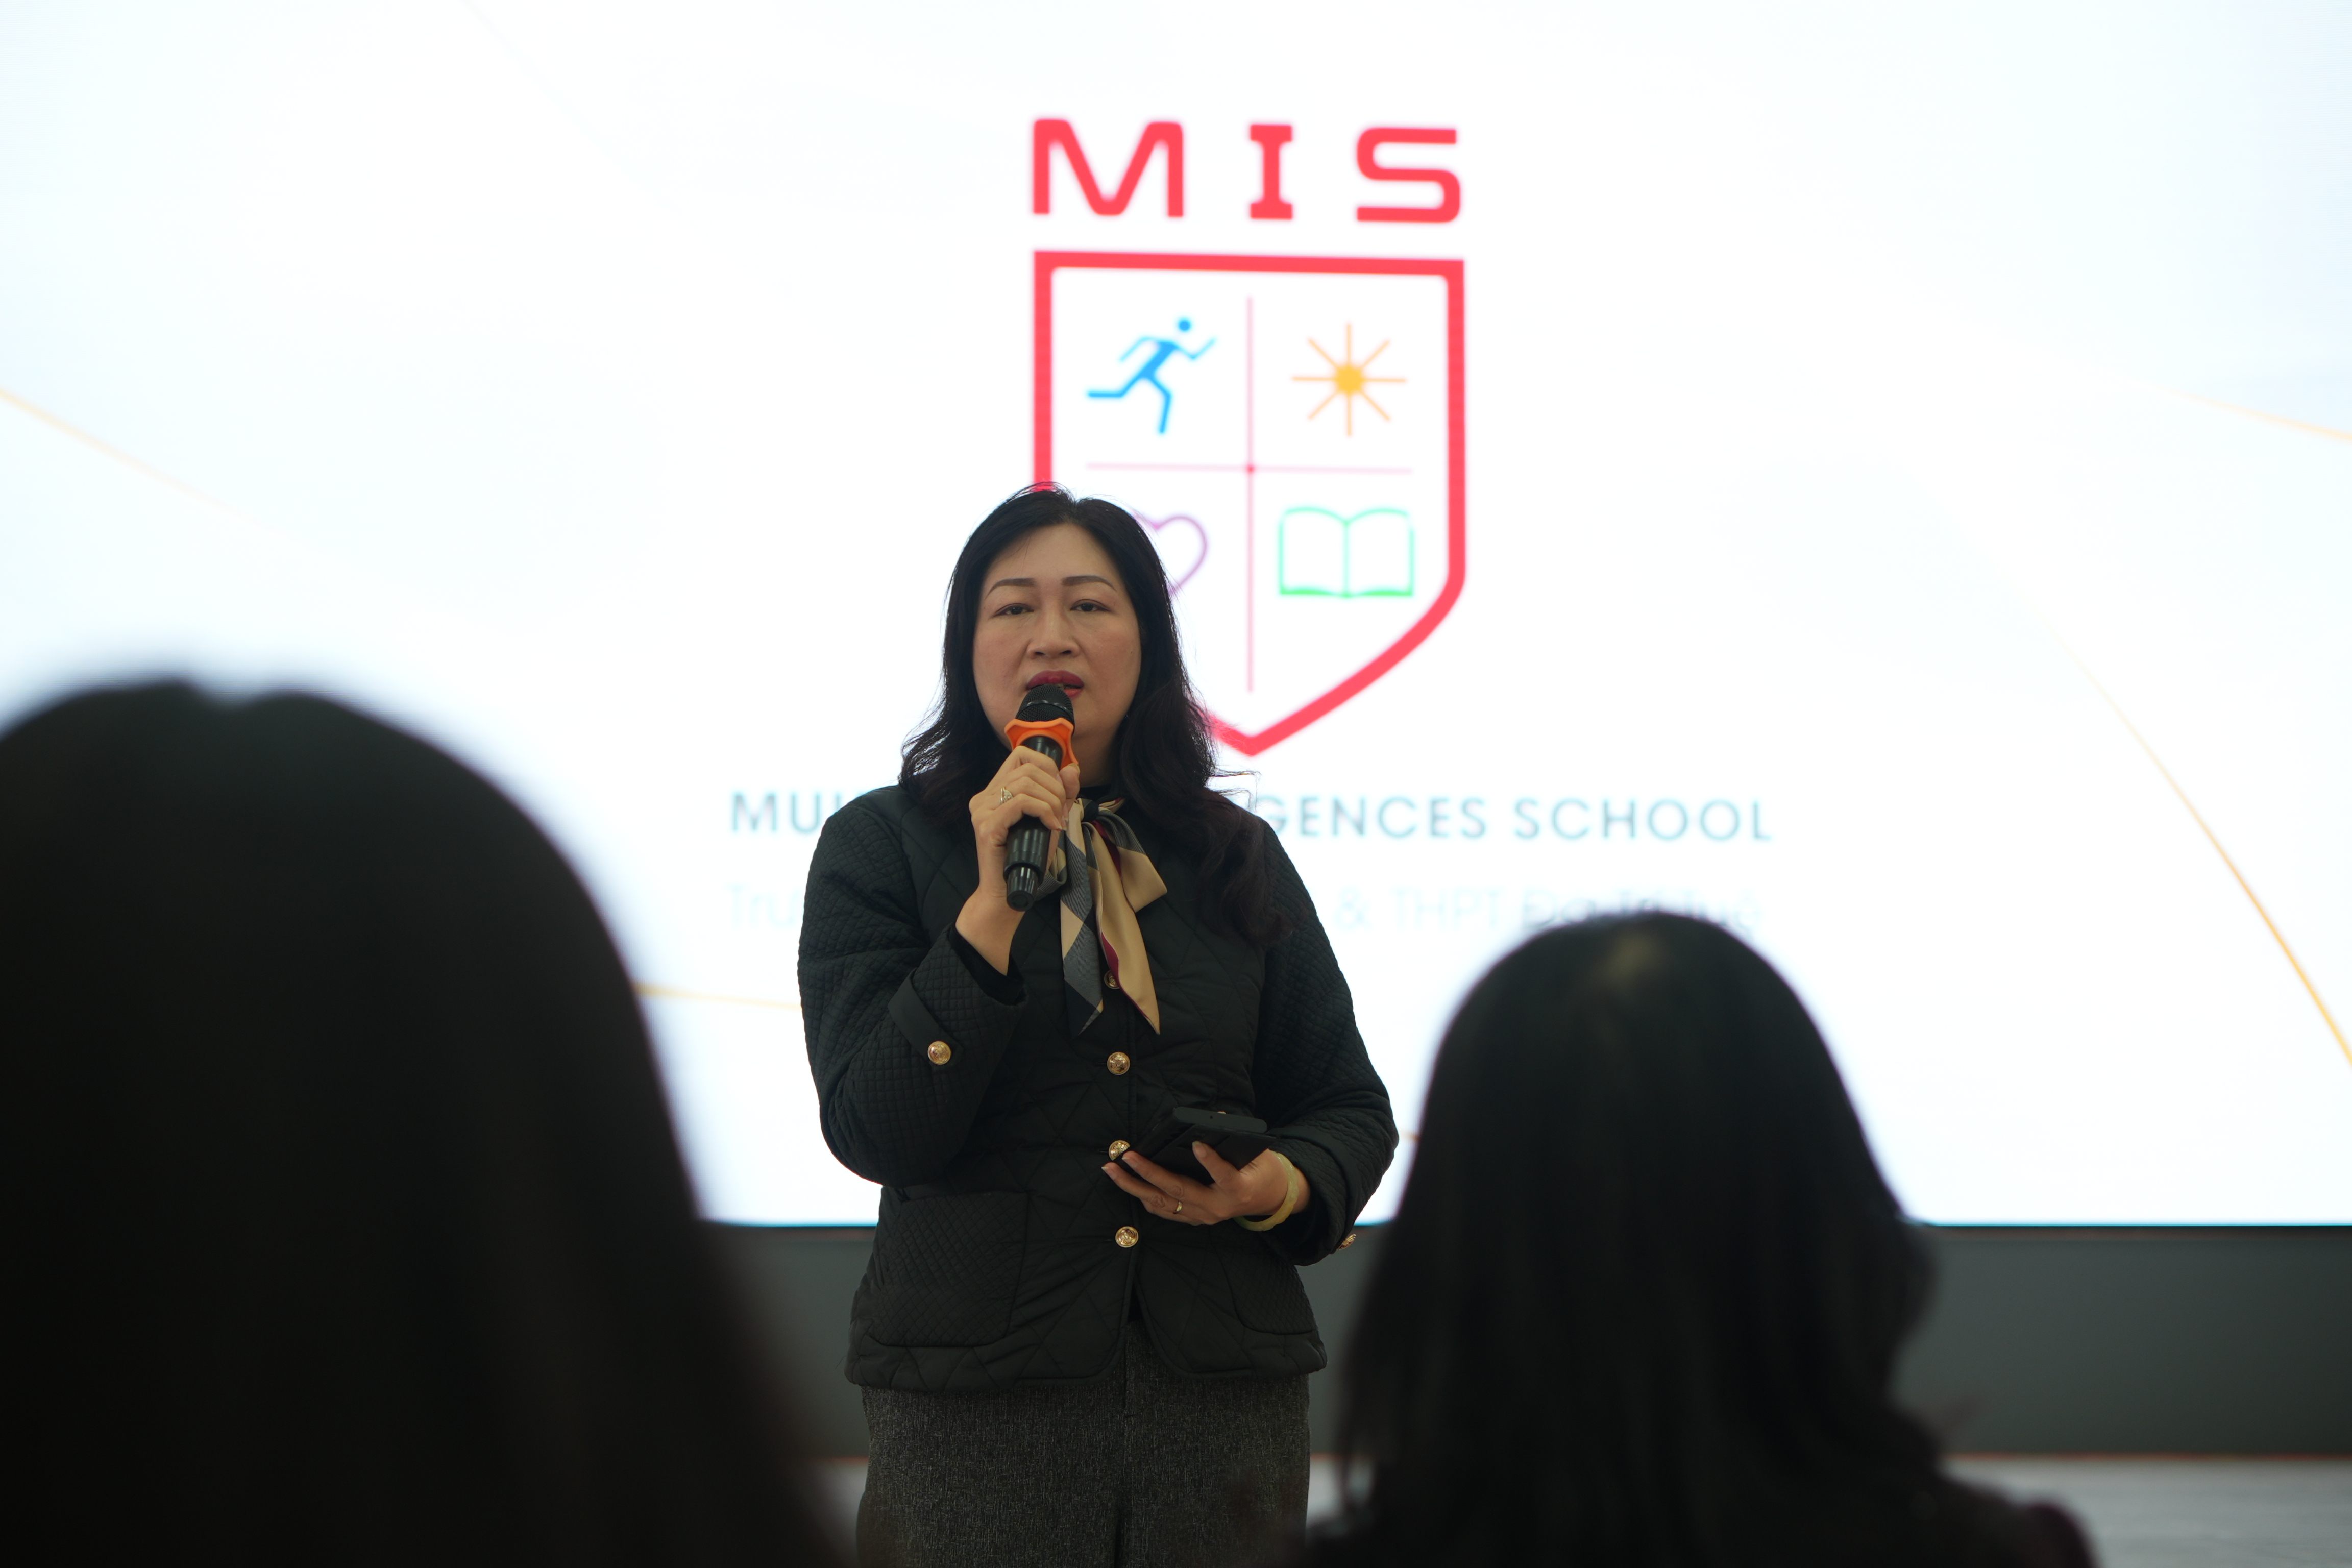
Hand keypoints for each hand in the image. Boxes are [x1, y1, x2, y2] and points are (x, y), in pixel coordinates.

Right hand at [955, 745, 1079, 971]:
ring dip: (1051, 800)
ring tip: (1056, 820)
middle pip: (1026, 768)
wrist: (1008, 894)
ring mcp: (981, 810)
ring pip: (1025, 783)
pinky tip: (1051, 826)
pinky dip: (1043, 810)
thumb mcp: (1049, 820)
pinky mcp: (986, 826)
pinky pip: (1020, 802)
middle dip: (1054, 787)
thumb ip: (1061, 795)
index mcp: (994, 791)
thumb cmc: (1028, 858)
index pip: (1019, 755)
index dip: (1047, 765)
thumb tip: (1072, 769)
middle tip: (1061, 811)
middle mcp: (983, 797)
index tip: (1060, 790)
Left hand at [1103, 1143, 1307, 1226]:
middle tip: (1128, 1157)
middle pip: (1179, 1191)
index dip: (1211, 1161)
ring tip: (1113, 1170)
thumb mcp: (1258, 1153)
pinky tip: (1127, 1182)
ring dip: (1134, 1187)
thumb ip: (1236, 1138)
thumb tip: (1213, 1116)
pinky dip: (1143, 1195)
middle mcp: (1218, 1207)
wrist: (1267, 1199)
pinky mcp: (1194, 1220)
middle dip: (1149, 1174)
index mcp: (1239, 1189)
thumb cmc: (1261, 1171)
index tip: (1196, 1144)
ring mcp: (1203, 1217)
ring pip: (1162, 1204)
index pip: (1224, 1175)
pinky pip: (1163, 1210)